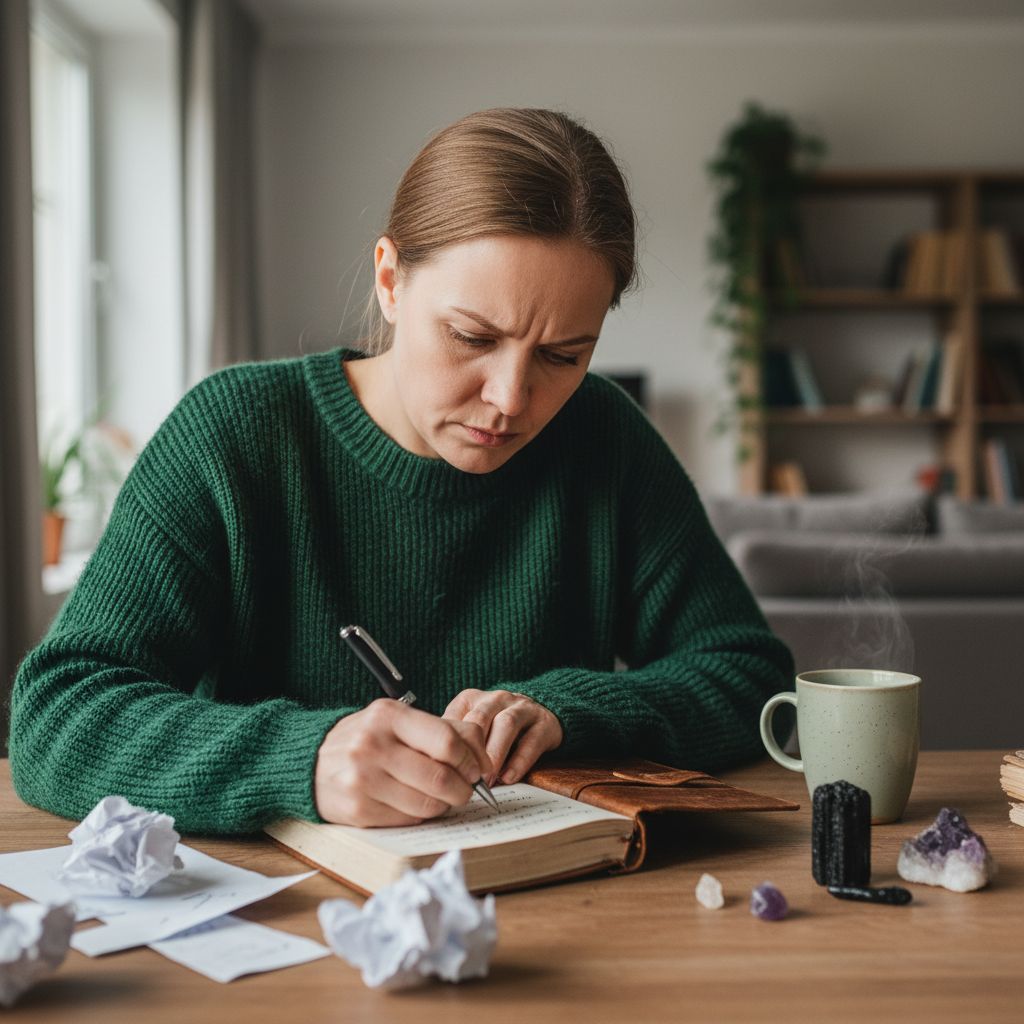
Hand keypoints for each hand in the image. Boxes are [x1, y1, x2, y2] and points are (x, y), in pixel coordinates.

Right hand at [314, 699, 491, 826]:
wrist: (313, 763)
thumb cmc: (368, 740)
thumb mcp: (399, 721)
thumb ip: (443, 730)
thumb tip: (483, 758)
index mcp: (388, 716)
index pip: (447, 741)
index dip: (471, 759)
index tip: (477, 769)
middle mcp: (372, 745)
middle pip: (440, 777)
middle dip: (464, 788)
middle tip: (466, 789)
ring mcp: (362, 779)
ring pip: (427, 804)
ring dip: (444, 805)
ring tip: (442, 797)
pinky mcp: (357, 810)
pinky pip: (408, 820)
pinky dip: (421, 816)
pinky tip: (415, 804)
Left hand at [442, 689, 562, 785]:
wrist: (539, 715)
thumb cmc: (495, 728)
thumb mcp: (472, 729)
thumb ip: (455, 742)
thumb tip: (436, 769)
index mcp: (472, 698)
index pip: (456, 717)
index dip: (449, 742)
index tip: (443, 767)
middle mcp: (497, 699)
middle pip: (480, 718)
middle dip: (472, 749)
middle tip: (464, 776)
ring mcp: (522, 708)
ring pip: (507, 724)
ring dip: (495, 753)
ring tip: (486, 780)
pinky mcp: (544, 723)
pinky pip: (532, 740)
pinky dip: (520, 760)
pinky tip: (509, 777)